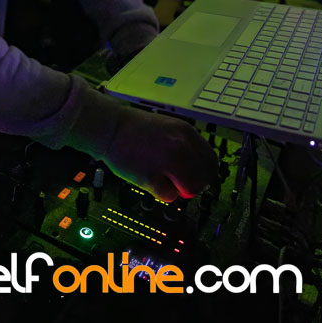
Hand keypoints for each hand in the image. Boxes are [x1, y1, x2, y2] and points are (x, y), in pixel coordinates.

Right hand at [103, 107, 217, 201]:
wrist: (109, 126)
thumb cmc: (135, 129)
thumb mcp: (169, 128)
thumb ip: (185, 146)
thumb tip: (198, 172)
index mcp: (186, 132)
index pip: (211, 161)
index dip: (204, 173)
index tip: (195, 177)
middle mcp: (181, 146)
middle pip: (205, 178)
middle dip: (194, 184)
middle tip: (179, 182)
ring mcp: (167, 161)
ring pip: (191, 189)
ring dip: (179, 189)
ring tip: (162, 178)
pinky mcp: (151, 176)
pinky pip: (168, 196)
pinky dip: (160, 192)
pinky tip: (149, 178)